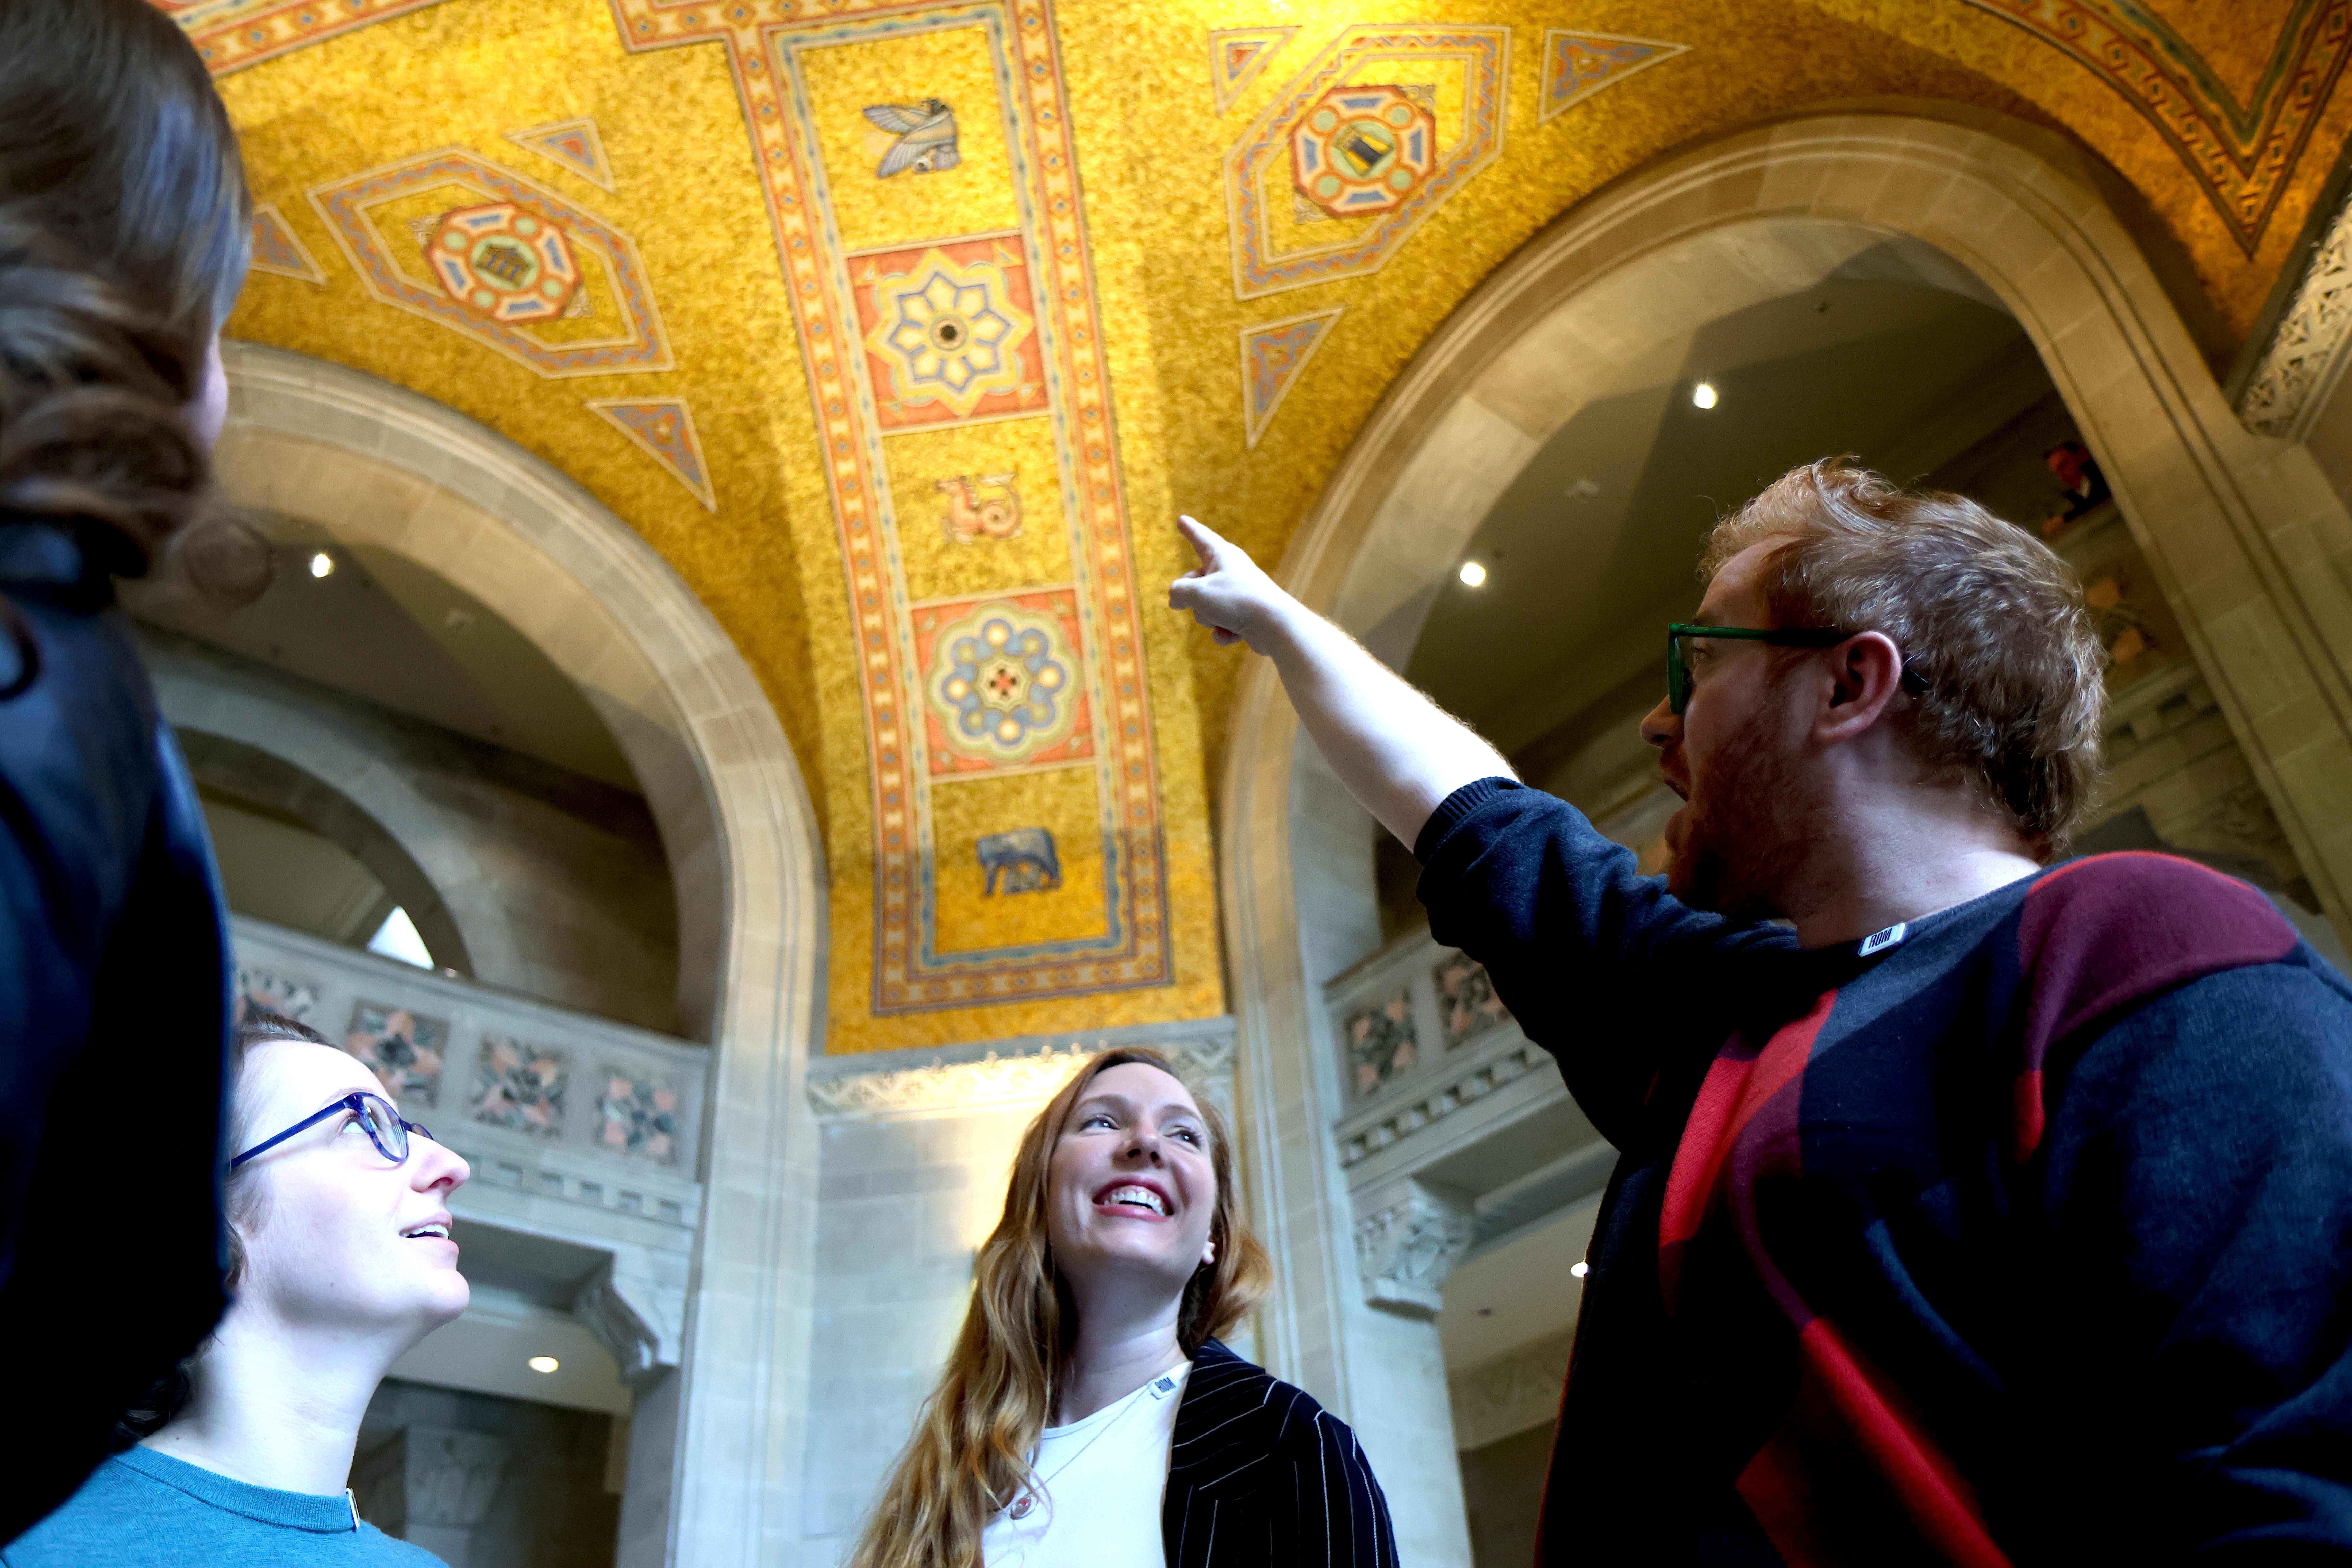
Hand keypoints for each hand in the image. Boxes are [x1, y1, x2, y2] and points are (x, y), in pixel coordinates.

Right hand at [1168, 515, 1291, 651]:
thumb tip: (1176, 599)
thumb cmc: (1236, 601)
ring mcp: (1237, 594)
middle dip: (1191, 598)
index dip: (1189, 529)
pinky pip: (1220, 624)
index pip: (1200, 537)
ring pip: (1204, 607)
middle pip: (1194, 582)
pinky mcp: (1244, 615)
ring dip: (1207, 618)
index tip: (1182, 519)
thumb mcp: (1197, 592)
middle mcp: (1230, 571)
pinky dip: (1223, 632)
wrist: (1275, 625)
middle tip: (1195, 604)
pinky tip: (1233, 633)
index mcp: (1221, 555)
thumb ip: (1178, 591)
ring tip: (1222, 618)